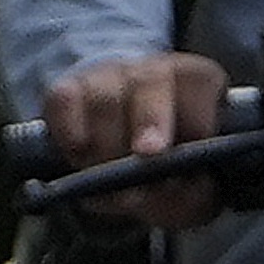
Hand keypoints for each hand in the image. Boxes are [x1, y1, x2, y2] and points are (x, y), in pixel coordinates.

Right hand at [43, 49, 236, 230]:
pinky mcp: (67, 90)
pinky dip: (68, 130)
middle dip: (150, 118)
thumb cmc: (165, 169)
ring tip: (109, 180)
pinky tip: (78, 154)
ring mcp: (105, 76)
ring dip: (106, 144)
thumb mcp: (193, 186)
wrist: (120, 156)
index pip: (200, 83)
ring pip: (105, 99)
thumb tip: (171, 187)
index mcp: (194, 82)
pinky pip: (63, 101)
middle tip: (149, 153)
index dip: (197, 116)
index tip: (192, 151)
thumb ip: (193, 192)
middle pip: (150, 82)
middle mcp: (151, 71)